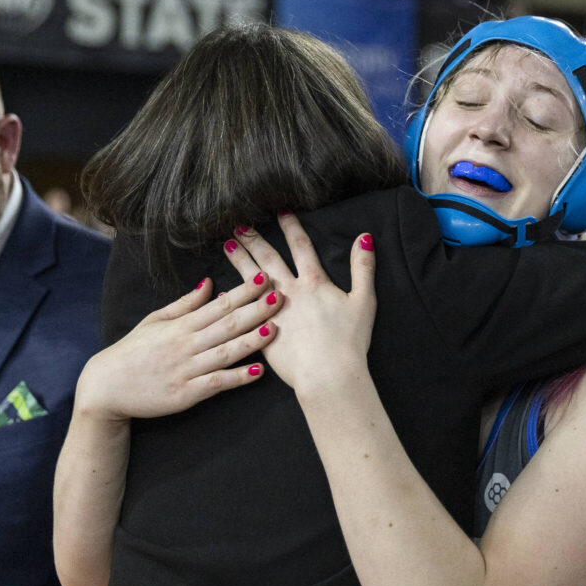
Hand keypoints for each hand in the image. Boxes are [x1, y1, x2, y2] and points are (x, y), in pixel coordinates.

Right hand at [76, 273, 280, 421]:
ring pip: (225, 352)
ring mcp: (187, 370)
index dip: (243, 292)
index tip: (264, 279)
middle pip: (227, 325)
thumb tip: (210, 282)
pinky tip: (258, 371)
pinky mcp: (187, 394)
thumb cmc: (132, 352)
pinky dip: (237, 377)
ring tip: (275, 328)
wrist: (105, 388)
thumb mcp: (155, 321)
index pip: (218, 305)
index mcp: (180, 326)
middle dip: (256, 310)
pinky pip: (217, 383)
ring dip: (252, 340)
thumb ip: (185, 304)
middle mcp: (186, 345)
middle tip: (281, 296)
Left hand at [224, 214, 375, 396]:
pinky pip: (242, 312)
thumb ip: (363, 268)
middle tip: (239, 224)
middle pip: (269, 259)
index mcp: (314, 283)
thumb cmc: (349, 342)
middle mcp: (290, 293)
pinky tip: (221, 292)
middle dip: (255, 239)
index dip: (290, 227)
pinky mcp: (261, 333)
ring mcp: (272, 313)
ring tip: (227, 246)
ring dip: (239, 261)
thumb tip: (365, 237)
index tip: (279, 211)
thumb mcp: (365, 301)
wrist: (328, 375)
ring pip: (250, 280)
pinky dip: (232, 300)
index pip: (300, 247)